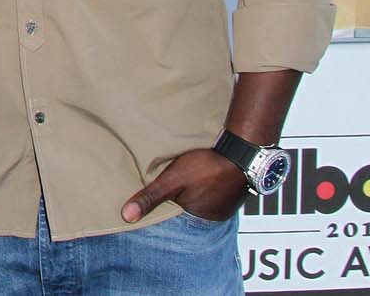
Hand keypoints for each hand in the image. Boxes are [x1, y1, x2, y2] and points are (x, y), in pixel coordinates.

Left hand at [122, 148, 247, 222]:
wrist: (242, 151)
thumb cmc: (207, 166)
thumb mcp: (172, 181)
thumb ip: (150, 198)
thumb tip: (127, 216)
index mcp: (199, 218)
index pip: (173, 218)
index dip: (161, 210)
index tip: (149, 202)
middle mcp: (213, 217)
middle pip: (186, 211)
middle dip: (175, 202)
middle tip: (165, 188)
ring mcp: (224, 206)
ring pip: (198, 202)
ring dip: (189, 194)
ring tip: (180, 183)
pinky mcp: (229, 194)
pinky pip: (210, 195)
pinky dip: (201, 189)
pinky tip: (195, 179)